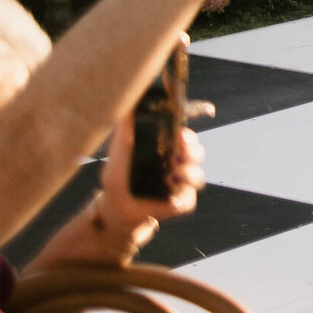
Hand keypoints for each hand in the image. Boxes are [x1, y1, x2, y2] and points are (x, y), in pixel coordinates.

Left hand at [94, 106, 204, 249]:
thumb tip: (131, 105)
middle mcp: (179, 163)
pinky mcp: (180, 203)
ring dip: (189, 173)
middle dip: (192, 151)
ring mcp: (181, 183)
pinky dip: (180, 198)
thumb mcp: (118, 151)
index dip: (194, 131)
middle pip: (197, 152)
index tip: (195, 122)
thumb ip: (125, 129)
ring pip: (198, 175)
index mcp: (168, 147)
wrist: (114, 207)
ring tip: (171, 176)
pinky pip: (188, 200)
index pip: (187, 135)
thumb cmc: (118, 176)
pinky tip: (170, 197)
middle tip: (178, 152)